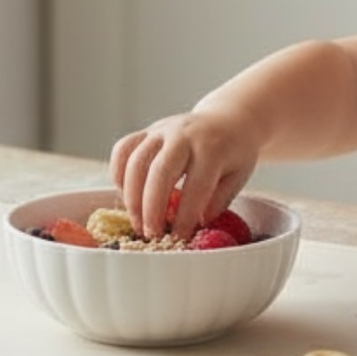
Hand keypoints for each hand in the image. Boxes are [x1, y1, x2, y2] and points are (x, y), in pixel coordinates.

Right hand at [110, 110, 259, 240]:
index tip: (180, 237)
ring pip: (135, 162)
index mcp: (212, 148)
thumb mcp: (238, 175)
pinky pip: (123, 149)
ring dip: (132, 197)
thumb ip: (220, 199)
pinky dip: (118, 174)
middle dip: (152, 208)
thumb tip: (199, 221)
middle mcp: (183, 135)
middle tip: (152, 234)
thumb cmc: (233, 152)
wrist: (226, 118)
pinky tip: (126, 196)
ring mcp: (161, 130)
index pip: (195, 186)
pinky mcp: (146, 131)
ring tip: (138, 223)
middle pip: (159, 172)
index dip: (185, 215)